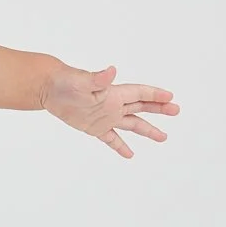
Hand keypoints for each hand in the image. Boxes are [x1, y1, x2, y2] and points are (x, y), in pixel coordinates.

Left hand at [40, 64, 179, 158]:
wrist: (49, 89)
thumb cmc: (66, 81)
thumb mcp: (83, 81)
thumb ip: (99, 79)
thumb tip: (111, 71)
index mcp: (114, 93)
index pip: (140, 94)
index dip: (155, 95)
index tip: (171, 97)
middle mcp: (113, 104)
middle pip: (141, 108)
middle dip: (159, 109)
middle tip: (176, 111)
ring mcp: (105, 116)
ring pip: (131, 124)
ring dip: (147, 130)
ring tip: (163, 137)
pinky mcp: (94, 127)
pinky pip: (111, 139)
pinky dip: (120, 146)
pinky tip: (130, 155)